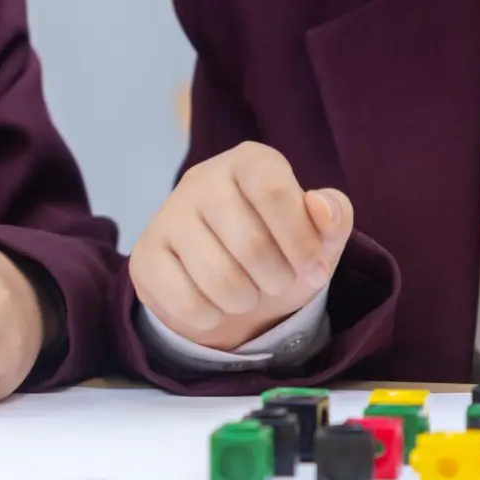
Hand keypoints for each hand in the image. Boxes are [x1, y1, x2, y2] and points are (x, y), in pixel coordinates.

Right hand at [129, 142, 351, 351]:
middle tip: (277, 282)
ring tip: (248, 293)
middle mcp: (202, 178)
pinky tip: (214, 304)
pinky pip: (186, 301)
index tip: (313, 267)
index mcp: (249, 161)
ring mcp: (167, 215)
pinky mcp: (145, 256)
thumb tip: (320, 208)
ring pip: (218, 278)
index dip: (300, 239)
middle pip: (249, 243)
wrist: (231, 286)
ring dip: (246, 301)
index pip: (272, 189)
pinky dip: (212, 317)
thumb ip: (334, 216)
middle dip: (277, 279)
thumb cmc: (281, 250)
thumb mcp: (320, 235)